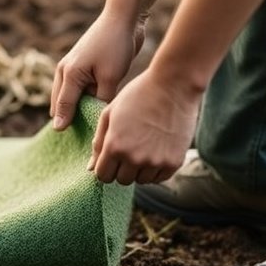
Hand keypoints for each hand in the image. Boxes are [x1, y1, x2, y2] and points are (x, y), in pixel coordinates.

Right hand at [50, 12, 146, 130]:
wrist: (122, 18)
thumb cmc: (116, 45)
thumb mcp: (110, 77)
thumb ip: (101, 99)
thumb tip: (96, 116)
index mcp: (69, 74)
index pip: (63, 106)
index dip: (64, 123)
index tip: (61, 136)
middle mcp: (65, 71)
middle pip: (60, 103)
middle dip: (67, 118)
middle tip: (76, 138)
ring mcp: (72, 68)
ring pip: (68, 96)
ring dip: (75, 109)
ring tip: (84, 128)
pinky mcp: (82, 67)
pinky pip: (78, 89)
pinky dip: (82, 100)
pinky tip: (93, 110)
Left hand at [88, 65, 199, 184]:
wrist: (174, 85)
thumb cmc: (138, 95)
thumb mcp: (110, 113)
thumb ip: (99, 142)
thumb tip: (91, 167)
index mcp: (114, 146)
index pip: (103, 175)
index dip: (105, 167)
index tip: (111, 156)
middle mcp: (134, 158)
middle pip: (122, 180)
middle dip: (121, 168)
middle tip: (129, 148)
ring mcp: (155, 162)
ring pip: (141, 180)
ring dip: (139, 169)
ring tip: (144, 147)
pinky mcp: (174, 162)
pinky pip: (159, 178)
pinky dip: (155, 169)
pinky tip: (156, 151)